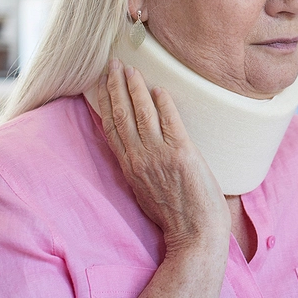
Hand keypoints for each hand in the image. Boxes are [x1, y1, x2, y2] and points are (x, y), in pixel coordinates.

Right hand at [97, 59, 230, 255]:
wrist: (195, 234)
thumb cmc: (176, 216)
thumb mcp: (146, 191)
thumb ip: (140, 168)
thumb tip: (138, 149)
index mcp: (130, 168)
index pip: (112, 128)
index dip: (106, 103)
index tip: (101, 83)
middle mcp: (139, 159)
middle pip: (122, 115)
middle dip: (115, 87)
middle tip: (113, 64)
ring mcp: (159, 155)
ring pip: (142, 113)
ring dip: (135, 88)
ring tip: (131, 68)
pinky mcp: (181, 153)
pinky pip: (169, 121)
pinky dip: (162, 103)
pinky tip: (158, 88)